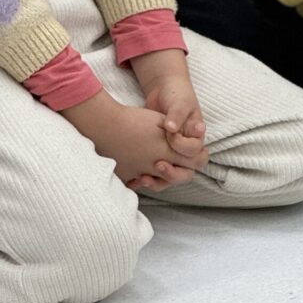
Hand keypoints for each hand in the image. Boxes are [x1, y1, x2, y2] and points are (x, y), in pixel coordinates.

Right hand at [61, 91, 206, 191]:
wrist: (104, 125)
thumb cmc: (132, 119)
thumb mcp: (158, 120)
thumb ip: (174, 132)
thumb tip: (184, 137)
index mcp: (166, 151)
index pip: (192, 162)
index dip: (198, 159)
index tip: (199, 155)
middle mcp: (155, 166)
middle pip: (178, 177)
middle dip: (182, 171)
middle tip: (182, 164)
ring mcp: (139, 173)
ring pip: (158, 183)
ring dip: (162, 177)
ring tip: (160, 167)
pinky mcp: (126, 175)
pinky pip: (137, 183)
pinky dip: (141, 179)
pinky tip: (141, 173)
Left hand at [129, 50, 208, 189]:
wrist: (164, 90)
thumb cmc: (176, 95)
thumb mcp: (180, 103)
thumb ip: (177, 116)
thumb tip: (171, 128)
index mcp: (196, 139)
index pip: (195, 154)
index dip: (182, 147)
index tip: (170, 134)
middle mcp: (185, 151)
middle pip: (185, 173)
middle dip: (171, 173)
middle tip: (158, 165)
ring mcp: (171, 156)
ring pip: (169, 178)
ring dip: (158, 181)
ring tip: (143, 179)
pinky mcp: (158, 156)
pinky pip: (155, 174)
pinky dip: (146, 178)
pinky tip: (134, 180)